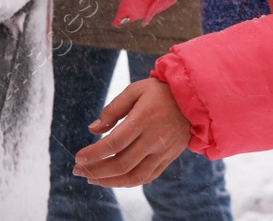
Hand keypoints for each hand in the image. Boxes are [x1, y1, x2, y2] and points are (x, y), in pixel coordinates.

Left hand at [72, 76, 192, 187]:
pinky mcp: (168, 159)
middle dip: (97, 170)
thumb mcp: (135, 90)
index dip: (94, 153)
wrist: (194, 99)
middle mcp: (153, 139)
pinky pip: (147, 177)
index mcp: (143, 120)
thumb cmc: (161, 91)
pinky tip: (115, 180)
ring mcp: (162, 152)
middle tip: (78, 171)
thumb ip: (113, 109)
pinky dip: (129, 182)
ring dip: (111, 181)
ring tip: (93, 179)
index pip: (114, 143)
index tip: (78, 158)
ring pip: (134, 176)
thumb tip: (92, 129)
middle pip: (122, 163)